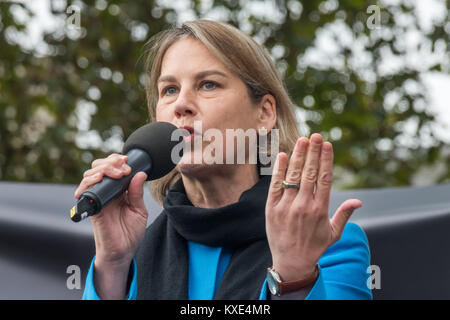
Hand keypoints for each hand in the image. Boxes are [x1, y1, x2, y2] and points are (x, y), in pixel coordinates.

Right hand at [75, 153, 148, 265]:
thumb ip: (137, 192)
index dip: (117, 160)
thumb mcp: (139, 210)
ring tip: (116, 173)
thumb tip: (140, 174)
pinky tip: (99, 179)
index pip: (113, 168)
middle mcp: (106, 192)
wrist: (122, 251)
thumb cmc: (130, 232)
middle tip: (123, 167)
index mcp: (118, 190)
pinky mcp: (91, 207)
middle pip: (99, 167)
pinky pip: (84, 191)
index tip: (127, 160)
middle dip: (110, 162)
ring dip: (103, 169)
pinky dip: (88, 182)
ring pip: (90, 175)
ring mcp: (97, 198)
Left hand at [265, 134, 361, 280]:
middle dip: (313, 152)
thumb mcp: (333, 233)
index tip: (327, 145)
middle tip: (316, 135)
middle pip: (309, 173)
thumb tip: (358, 201)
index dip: (325, 159)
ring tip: (302, 140)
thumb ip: (344, 215)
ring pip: (293, 176)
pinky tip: (283, 156)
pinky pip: (275, 186)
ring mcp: (286, 206)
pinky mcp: (271, 209)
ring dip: (298, 156)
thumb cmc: (314, 247)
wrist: (291, 262)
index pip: (324, 178)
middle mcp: (303, 205)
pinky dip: (279, 170)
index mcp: (320, 209)